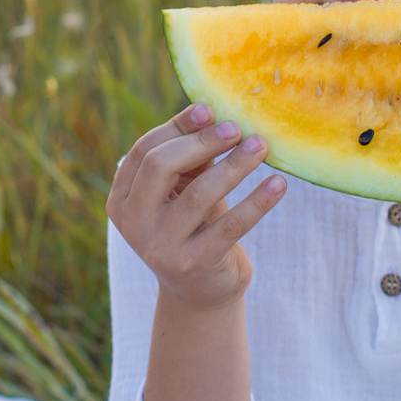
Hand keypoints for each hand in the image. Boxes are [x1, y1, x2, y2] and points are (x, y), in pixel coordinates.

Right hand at [107, 103, 286, 311]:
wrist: (200, 291)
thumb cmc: (194, 226)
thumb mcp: (184, 190)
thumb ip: (190, 156)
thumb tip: (211, 113)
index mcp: (122, 200)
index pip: (144, 152)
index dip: (177, 127)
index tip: (211, 110)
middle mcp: (134, 224)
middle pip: (161, 167)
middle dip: (202, 142)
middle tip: (237, 128)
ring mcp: (160, 248)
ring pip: (198, 195)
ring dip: (234, 166)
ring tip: (261, 146)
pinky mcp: (193, 266)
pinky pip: (230, 226)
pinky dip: (256, 202)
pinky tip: (278, 184)